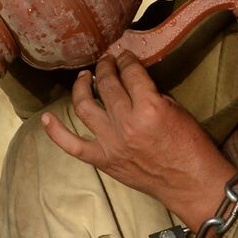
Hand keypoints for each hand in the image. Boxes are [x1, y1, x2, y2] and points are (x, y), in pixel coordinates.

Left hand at [42, 53, 236, 231]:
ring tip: (85, 76)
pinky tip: (46, 118)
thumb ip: (151, 94)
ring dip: (82, 86)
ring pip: (85, 106)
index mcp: (149, 107)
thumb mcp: (176, 109)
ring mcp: (111, 142)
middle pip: (107, 85)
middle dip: (106, 67)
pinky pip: (72, 145)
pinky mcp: (103, 160)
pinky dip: (56, 132)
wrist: (190, 182)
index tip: (125, 55)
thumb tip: (133, 82)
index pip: (130, 73)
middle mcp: (126, 123)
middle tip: (107, 61)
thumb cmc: (191, 145)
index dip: (127, 59)